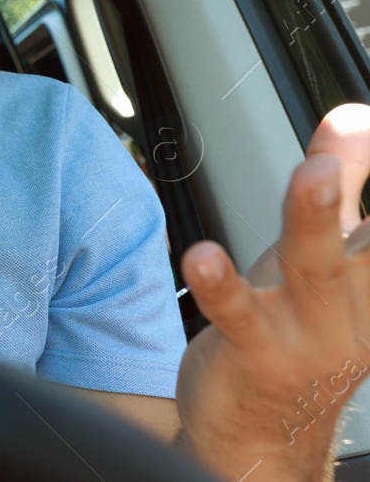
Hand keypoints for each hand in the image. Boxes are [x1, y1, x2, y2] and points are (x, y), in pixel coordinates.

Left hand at [178, 103, 369, 480]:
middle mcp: (350, 309)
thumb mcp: (323, 258)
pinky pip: (238, 317)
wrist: (263, 439)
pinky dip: (222, 285)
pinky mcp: (252, 354)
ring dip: (314, 219)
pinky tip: (204, 256)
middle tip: (358, 152)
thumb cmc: (294, 336)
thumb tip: (354, 117)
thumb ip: (342, 188)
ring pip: (315, 271)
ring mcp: (305, 335)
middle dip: (365, 198)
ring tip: (314, 176)